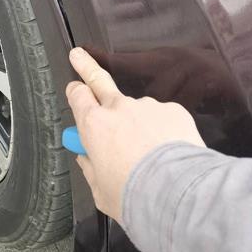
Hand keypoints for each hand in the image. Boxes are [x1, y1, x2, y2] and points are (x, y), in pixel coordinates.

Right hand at [65, 46, 204, 223]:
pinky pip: (164, 120)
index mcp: (94, 125)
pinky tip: (170, 155)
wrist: (177, 193)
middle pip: (98, 79)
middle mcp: (119, 108)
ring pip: (138, 111)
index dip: (75, 92)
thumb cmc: (134, 197)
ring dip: (140, 126)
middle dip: (86, 66)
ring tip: (152, 157)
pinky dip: (165, 133)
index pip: (78, 96)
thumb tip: (87, 158)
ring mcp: (147, 106)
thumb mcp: (100, 191)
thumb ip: (91, 168)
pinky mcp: (173, 110)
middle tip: (79, 55)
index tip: (75, 88)